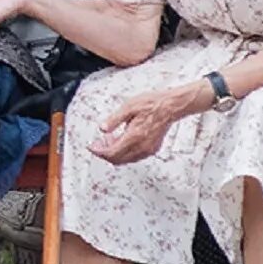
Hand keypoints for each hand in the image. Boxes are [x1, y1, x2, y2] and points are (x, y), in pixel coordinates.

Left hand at [89, 81, 210, 163]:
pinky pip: (134, 157)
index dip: (99, 151)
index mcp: (134, 137)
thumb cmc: (152, 104)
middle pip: (117, 159)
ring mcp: (148, 149)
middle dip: (105, 153)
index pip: (111, 152)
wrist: (170, 106)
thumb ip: (113, 120)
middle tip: (98, 144)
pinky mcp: (152, 149)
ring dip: (115, 153)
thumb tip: (102, 129)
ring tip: (108, 141)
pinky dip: (125, 152)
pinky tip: (121, 141)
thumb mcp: (128, 107)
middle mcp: (141, 147)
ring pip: (126, 160)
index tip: (92, 146)